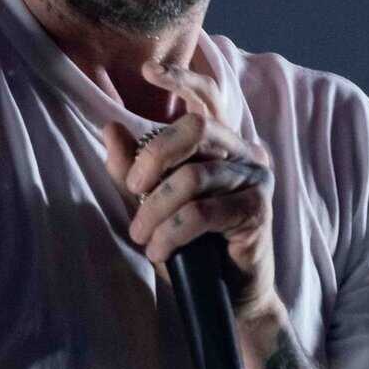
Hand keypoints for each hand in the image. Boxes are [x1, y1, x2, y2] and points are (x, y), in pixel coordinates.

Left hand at [102, 58, 278, 320]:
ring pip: (193, 177)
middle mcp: (244, 152)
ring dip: (156, 210)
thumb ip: (133, 169)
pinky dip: (172, 233)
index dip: (182, 80)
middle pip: (195, 129)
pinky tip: (160, 252)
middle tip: (132, 189)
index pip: (208, 99)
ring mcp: (255, 180)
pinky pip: (203, 212)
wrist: (228, 296)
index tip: (150, 71)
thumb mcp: (154, 205)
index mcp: (221, 143)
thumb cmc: (193, 246)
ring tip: (141, 236)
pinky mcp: (258, 211)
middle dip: (154, 157)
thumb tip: (110, 127)